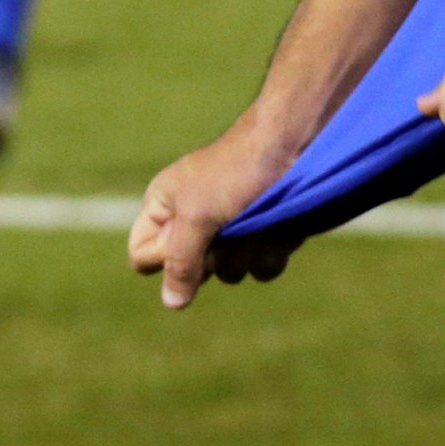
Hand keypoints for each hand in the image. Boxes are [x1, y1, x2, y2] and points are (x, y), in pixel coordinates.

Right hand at [129, 120, 301, 309]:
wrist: (299, 142)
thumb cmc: (239, 169)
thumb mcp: (196, 214)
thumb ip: (179, 261)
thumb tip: (173, 303)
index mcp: (166, 207)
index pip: (144, 258)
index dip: (164, 257)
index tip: (188, 234)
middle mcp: (197, 221)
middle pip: (193, 274)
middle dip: (215, 254)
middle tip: (229, 223)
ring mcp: (235, 229)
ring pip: (232, 272)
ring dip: (248, 249)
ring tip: (260, 215)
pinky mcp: (267, 232)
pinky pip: (263, 267)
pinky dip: (274, 249)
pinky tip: (282, 223)